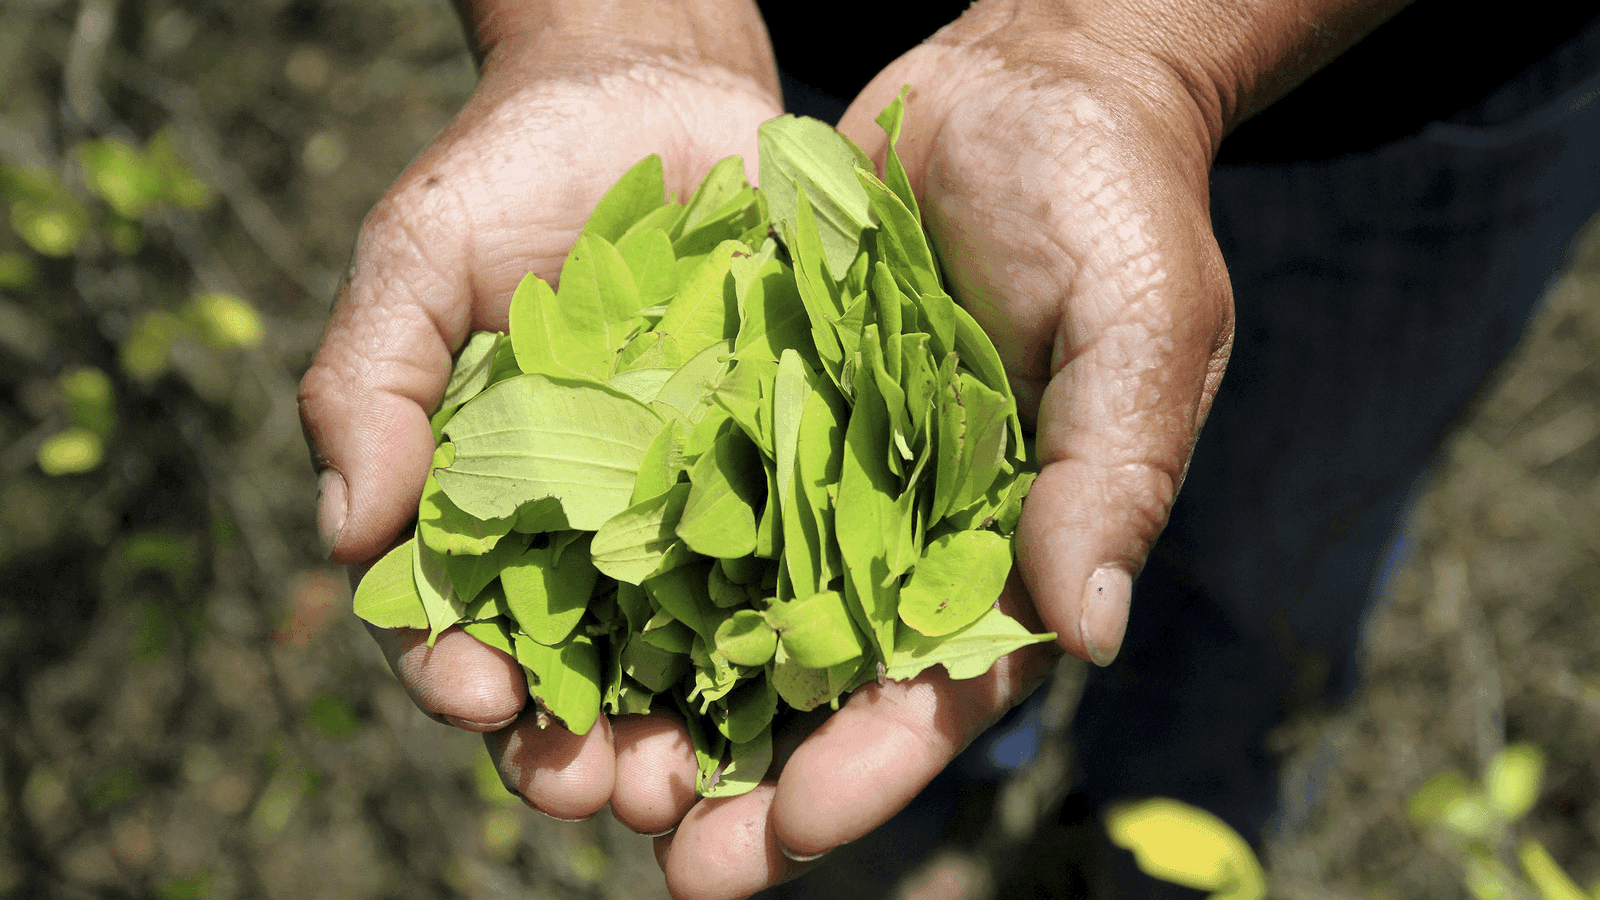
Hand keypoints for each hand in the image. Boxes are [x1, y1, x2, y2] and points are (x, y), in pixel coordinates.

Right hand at [297, 1, 781, 820]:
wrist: (652, 93)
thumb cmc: (512, 175)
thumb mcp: (416, 260)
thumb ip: (368, 384)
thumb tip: (341, 532)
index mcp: (491, 509)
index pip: (464, 626)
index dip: (465, 677)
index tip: (483, 702)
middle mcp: (597, 533)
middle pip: (590, 676)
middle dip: (596, 748)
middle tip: (619, 790)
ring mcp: (704, 511)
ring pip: (701, 654)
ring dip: (708, 732)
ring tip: (717, 777)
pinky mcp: (799, 471)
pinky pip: (809, 566)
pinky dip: (812, 634)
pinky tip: (826, 685)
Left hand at [651, 10, 1240, 898]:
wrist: (1034, 82)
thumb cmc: (1117, 208)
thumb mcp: (1143, 332)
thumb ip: (1112, 478)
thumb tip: (1082, 638)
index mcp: (1015, 547)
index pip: (943, 690)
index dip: (867, 769)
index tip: (778, 833)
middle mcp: (914, 532)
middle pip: (824, 683)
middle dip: (747, 775)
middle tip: (659, 854)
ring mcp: (833, 473)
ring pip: (741, 609)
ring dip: (667, 691)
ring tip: (576, 762)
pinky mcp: (767, 405)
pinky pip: (697, 492)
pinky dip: (636, 556)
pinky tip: (557, 611)